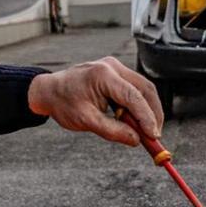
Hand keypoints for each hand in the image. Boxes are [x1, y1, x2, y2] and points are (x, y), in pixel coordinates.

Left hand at [27, 56, 163, 145]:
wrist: (50, 90)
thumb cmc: (64, 103)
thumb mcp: (85, 121)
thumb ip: (112, 131)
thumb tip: (136, 140)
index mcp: (103, 75)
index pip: (133, 96)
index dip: (146, 117)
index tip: (153, 135)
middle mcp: (112, 66)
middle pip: (145, 89)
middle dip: (153, 113)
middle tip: (155, 136)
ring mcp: (115, 68)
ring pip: (143, 89)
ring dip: (147, 110)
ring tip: (145, 131)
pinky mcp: (116, 73)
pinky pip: (135, 89)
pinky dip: (138, 106)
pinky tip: (135, 121)